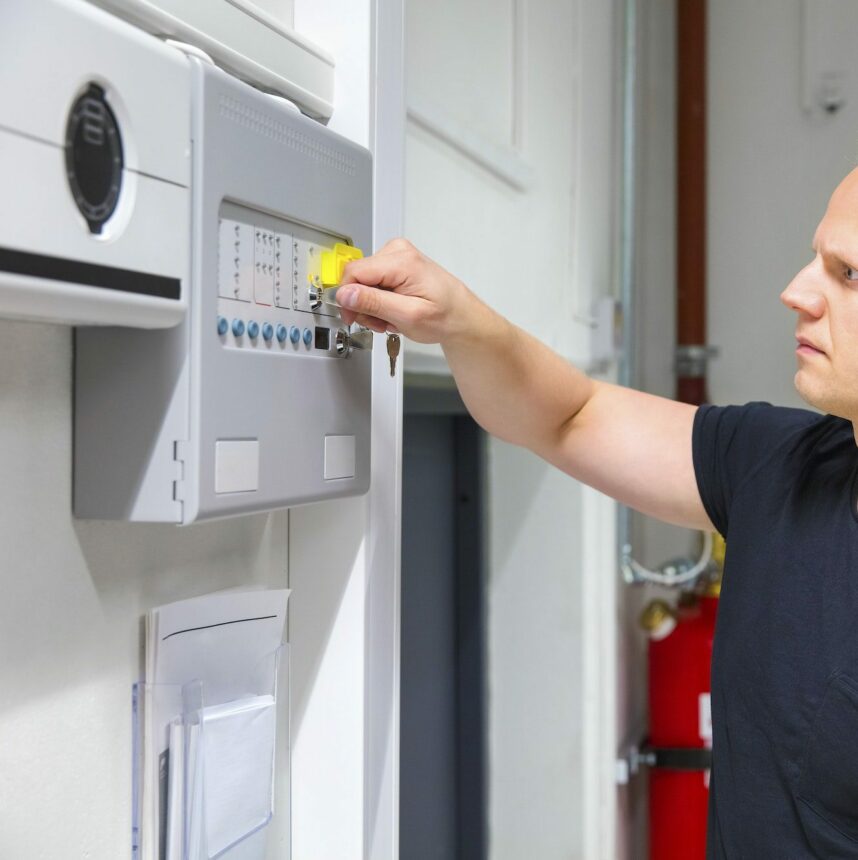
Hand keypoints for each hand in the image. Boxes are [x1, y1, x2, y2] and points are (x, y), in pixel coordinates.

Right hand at [335, 239, 476, 343]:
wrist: (461, 317)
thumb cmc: (445, 317)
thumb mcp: (408, 316)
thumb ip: (374, 303)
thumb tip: (345, 294)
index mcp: (401, 261)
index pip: (353, 272)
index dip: (347, 299)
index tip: (351, 318)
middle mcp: (397, 251)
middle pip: (357, 277)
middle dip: (363, 306)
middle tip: (379, 323)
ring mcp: (397, 256)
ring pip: (364, 282)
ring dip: (372, 307)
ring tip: (390, 319)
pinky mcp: (397, 264)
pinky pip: (374, 282)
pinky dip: (379, 302)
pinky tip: (393, 311)